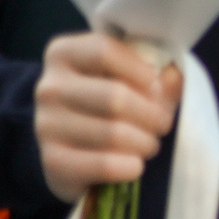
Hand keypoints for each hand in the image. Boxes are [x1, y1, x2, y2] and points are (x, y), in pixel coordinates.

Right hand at [35, 32, 180, 203]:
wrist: (70, 147)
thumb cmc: (105, 101)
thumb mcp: (127, 76)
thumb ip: (154, 72)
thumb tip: (172, 78)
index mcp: (62, 54)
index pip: (105, 52)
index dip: (141, 71)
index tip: (156, 88)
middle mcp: (48, 87)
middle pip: (115, 97)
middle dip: (151, 114)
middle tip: (161, 124)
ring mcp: (46, 126)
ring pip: (114, 133)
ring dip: (145, 142)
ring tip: (149, 143)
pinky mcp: (53, 162)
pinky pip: (105, 165)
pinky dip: (130, 166)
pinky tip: (134, 163)